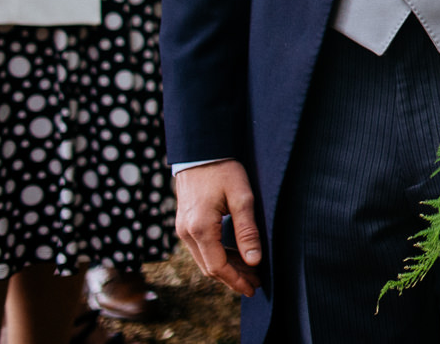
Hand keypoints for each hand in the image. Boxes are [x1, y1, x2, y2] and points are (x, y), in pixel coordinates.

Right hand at [174, 160, 262, 295]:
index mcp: (200, 229)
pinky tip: (235, 256)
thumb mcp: (242, 198)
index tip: (253, 288)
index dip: (236, 281)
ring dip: (226, 268)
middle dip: (233, 278)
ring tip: (250, 271)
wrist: (200, 152)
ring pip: (204, 259)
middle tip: (256, 282)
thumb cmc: (223, 171)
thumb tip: (254, 260)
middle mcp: (186, 233)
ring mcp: (183, 229)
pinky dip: (218, 256)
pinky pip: (201, 248)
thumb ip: (247, 231)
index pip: (217, 267)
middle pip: (209, 267)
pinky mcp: (184, 224)